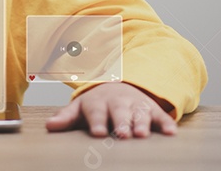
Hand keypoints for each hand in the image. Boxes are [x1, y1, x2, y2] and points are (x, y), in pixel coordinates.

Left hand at [45, 82, 177, 137]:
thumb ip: (67, 117)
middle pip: (120, 112)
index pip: (96, 111)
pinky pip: (160, 115)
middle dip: (122, 122)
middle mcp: (119, 102)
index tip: (97, 132)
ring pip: (140, 113)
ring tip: (142, 134)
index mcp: (99, 102)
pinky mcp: (152, 109)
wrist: (120, 85)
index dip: (97, 121)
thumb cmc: (98, 103)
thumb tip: (49, 125)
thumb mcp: (81, 107)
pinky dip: (166, 123)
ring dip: (142, 123)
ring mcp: (136, 105)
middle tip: (123, 134)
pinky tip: (171, 132)